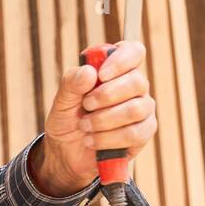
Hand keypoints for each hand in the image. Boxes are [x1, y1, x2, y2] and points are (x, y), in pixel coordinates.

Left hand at [31, 39, 156, 196]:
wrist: (65, 154)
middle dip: (106, 96)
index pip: (134, 52)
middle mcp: (135, 87)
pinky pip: (135, 133)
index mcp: (117, 70)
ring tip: (84, 126)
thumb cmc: (67, 121)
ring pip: (135, 109)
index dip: (121, 60)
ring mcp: (142, 109)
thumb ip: (71, 83)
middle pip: (136, 82)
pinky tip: (92, 141)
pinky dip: (108, 139)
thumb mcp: (61, 101)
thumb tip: (89, 72)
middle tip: (86, 105)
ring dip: (104, 120)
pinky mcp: (143, 133)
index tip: (101, 74)